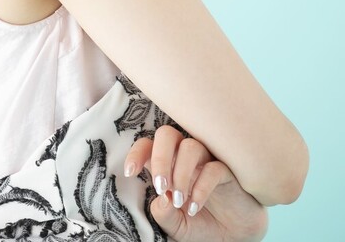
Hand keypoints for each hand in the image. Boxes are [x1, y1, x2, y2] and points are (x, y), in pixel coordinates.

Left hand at [124, 127, 267, 241]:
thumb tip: (162, 199)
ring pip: (190, 146)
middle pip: (167, 135)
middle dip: (160, 159)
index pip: (148, 145)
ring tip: (180, 201)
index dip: (137, 152)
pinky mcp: (226, 170)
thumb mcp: (176, 225)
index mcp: (168, 165)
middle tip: (162, 187)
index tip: (130, 172)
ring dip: (181, 174)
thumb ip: (164, 214)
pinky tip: (195, 206)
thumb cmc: (201, 224)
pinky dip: (201, 188)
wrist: (234, 236)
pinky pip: (213, 168)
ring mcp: (206, 160)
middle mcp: (184, 157)